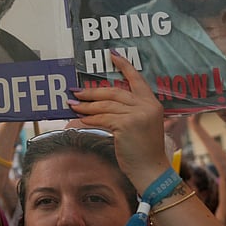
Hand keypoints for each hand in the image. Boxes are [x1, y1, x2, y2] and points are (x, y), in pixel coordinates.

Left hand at [69, 52, 167, 188]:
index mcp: (152, 103)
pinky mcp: (126, 125)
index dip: (124, 66)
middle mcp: (147, 106)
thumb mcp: (141, 125)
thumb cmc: (143, 150)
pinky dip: (89, 118)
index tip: (112, 55)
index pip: (137, 79)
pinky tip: (80, 119)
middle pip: (114, 92)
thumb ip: (129, 111)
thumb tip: (102, 104)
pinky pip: (102, 118)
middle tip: (76, 92)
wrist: (151, 170)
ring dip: (86, 106)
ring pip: (105, 105)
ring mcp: (137, 115)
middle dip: (92, 92)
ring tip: (73, 105)